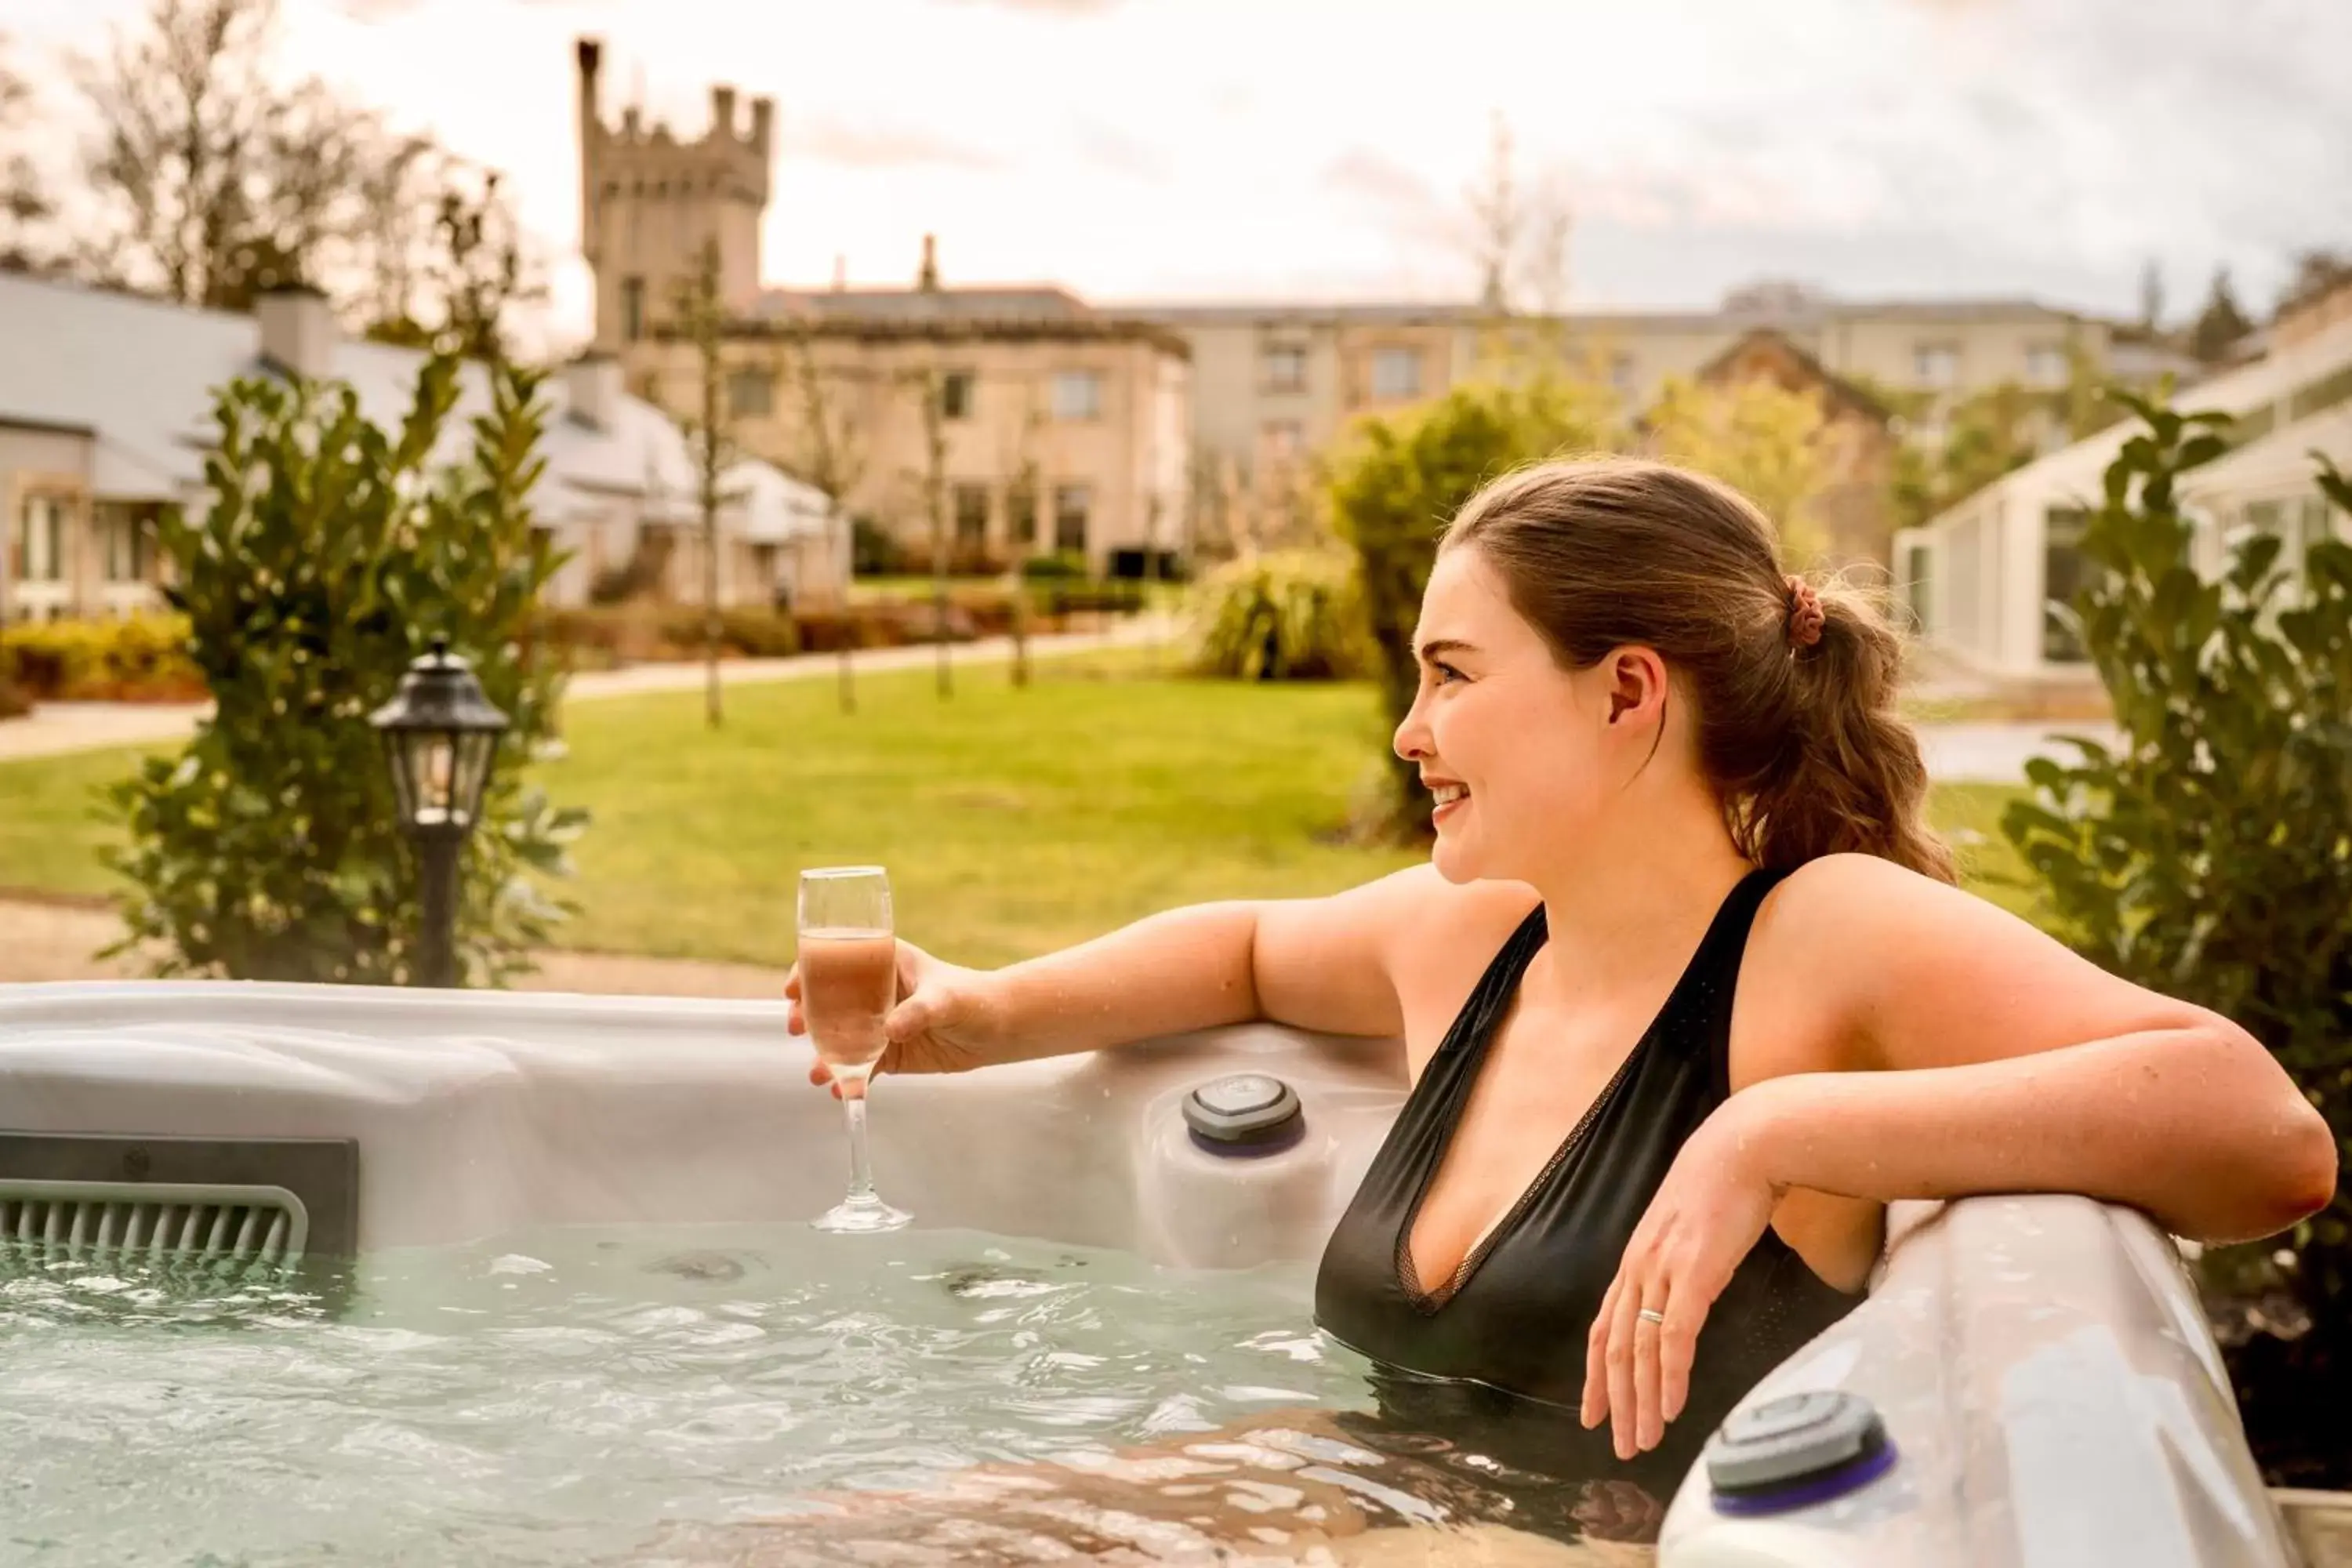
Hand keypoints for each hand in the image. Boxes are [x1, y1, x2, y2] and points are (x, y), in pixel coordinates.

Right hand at [787, 939, 1003, 1096]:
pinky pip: (860, 1067)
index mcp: (884, 962)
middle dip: (804, 1015)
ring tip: (818, 1073)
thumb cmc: (973, 998)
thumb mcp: (946, 999)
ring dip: (822, 1053)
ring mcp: (878, 1024)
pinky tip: (841, 1091)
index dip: (808, 971)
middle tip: (795, 1029)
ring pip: (839, 1037)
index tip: (793, 989)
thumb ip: (919, 1011)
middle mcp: (873, 992)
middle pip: (827, 1001)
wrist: (998, 1030)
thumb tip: (890, 1030)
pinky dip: (848, 1079)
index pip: (837, 960)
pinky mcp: (888, 1054)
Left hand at [1581, 1089, 1786, 1459]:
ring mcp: (1663, 1270)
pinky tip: (1672, 1407)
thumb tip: (1684, 1297)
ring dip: (1643, 1401)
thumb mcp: (1687, 1232)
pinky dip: (1671, 1376)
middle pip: (1617, 1349)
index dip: (1595, 1375)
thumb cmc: (1721, 1187)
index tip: (1592, 1414)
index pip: (1603, 1329)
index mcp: (1635, 1261)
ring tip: (1645, 1439)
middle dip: (1617, 1402)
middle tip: (1621, 1444)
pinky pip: (1677, 1336)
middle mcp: (1639, 1268)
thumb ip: (1678, 1266)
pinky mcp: (1695, 1273)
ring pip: (1642, 1350)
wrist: (1742, 1148)